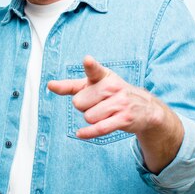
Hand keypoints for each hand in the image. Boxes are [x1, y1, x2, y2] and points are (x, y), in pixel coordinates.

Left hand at [47, 55, 183, 172]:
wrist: (144, 107)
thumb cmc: (112, 94)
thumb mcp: (94, 85)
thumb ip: (71, 86)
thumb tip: (50, 85)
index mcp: (104, 76)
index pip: (95, 70)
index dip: (90, 66)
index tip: (87, 60)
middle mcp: (112, 87)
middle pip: (79, 102)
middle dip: (84, 107)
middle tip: (97, 104)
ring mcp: (120, 103)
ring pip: (88, 116)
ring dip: (91, 119)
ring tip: (104, 113)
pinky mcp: (124, 119)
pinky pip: (99, 128)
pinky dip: (88, 133)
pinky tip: (80, 133)